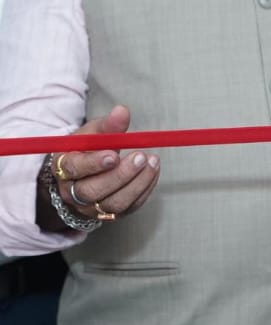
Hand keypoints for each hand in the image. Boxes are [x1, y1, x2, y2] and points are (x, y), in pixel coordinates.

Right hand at [43, 105, 159, 226]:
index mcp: (62, 168)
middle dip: (120, 175)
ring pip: (114, 203)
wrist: (81, 176)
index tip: (114, 154)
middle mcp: (73, 192)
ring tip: (153, 162)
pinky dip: (145, 189)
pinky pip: (130, 207)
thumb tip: (122, 111)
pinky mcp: (112, 214)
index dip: (94, 163)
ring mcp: (92, 207)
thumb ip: (107, 125)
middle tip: (140, 157)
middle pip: (93, 191)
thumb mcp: (91, 134)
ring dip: (137, 183)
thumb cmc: (86, 150)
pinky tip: (153, 171)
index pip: (75, 169)